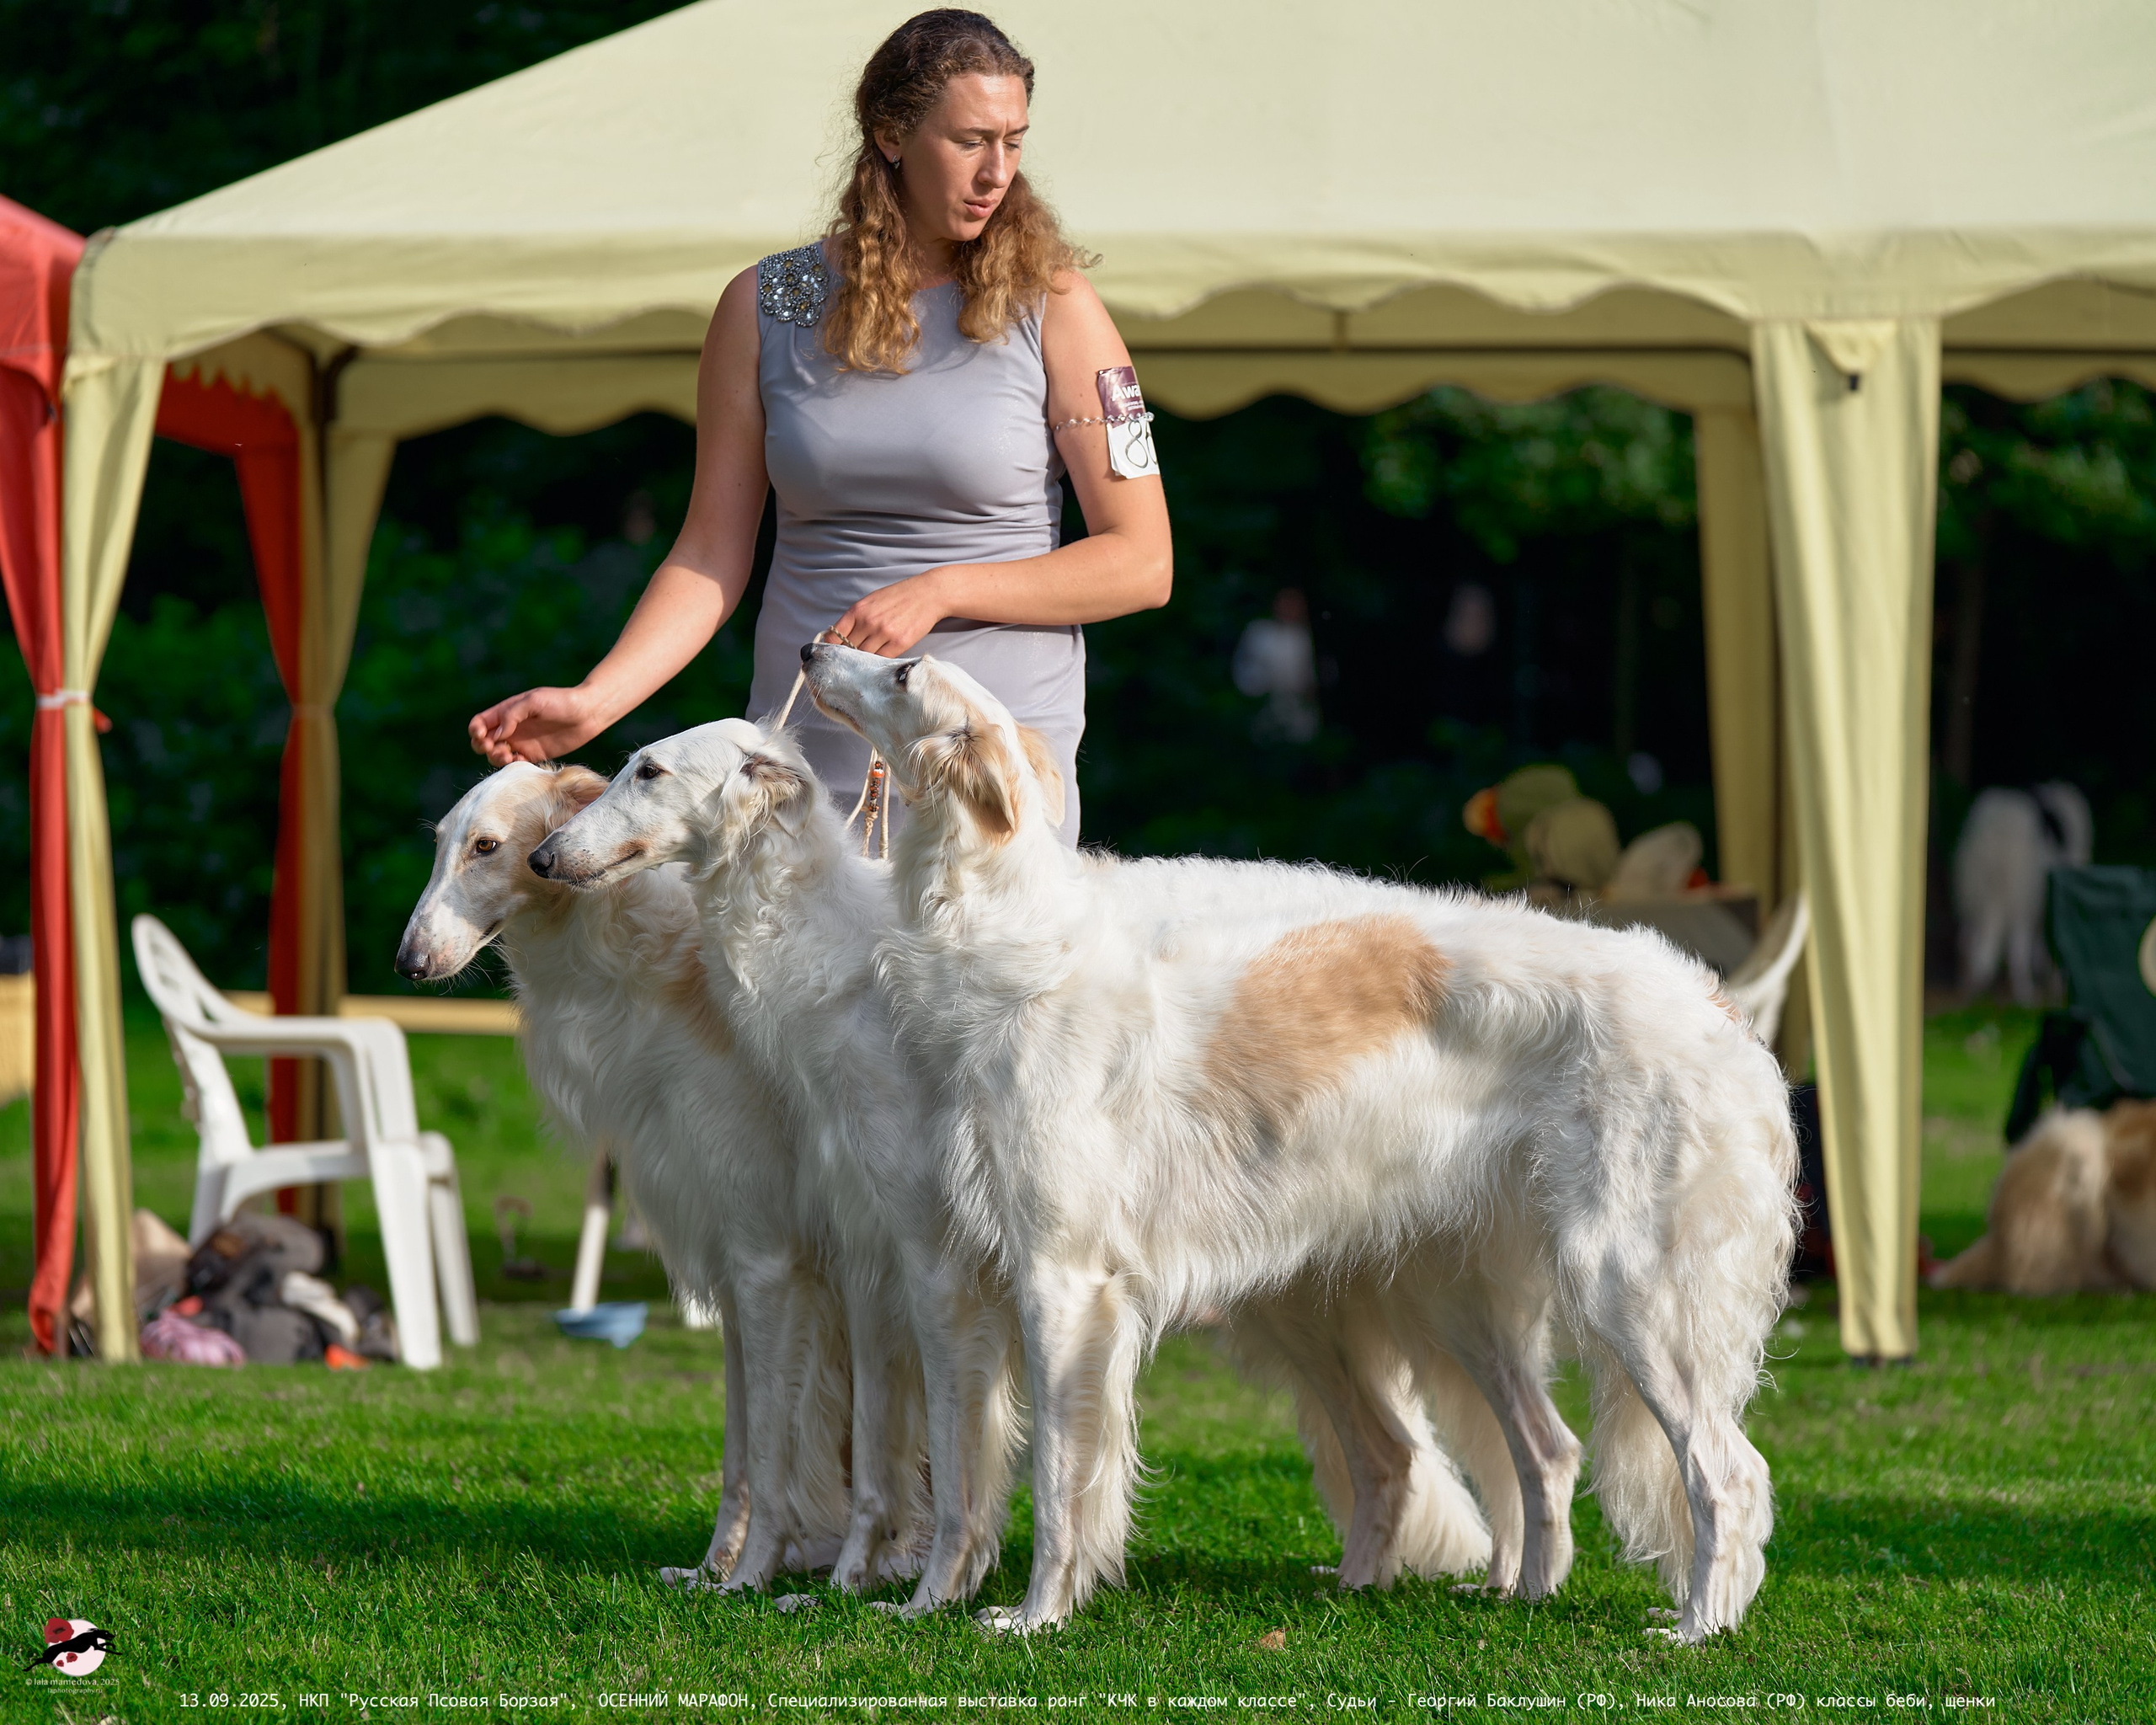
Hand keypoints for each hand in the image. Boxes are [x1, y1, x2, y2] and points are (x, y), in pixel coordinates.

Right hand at [467, 685, 609, 765]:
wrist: (587, 714)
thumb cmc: (560, 701)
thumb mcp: (534, 701)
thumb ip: (512, 715)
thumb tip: (497, 734)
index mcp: (506, 712)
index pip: (480, 723)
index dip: (476, 731)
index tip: (484, 736)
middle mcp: (511, 728)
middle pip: (483, 742)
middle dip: (482, 747)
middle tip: (495, 747)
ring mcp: (521, 742)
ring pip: (496, 755)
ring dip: (496, 757)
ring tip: (509, 755)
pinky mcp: (534, 755)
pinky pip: (515, 764)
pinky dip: (512, 765)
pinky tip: (520, 760)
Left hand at [830, 570, 955, 656]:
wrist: (927, 594)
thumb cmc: (898, 597)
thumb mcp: (871, 601)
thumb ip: (855, 618)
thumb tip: (838, 637)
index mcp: (858, 610)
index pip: (834, 637)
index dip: (831, 649)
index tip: (833, 654)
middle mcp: (869, 622)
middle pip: (848, 650)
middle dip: (847, 657)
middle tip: (849, 663)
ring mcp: (884, 633)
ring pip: (864, 658)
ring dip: (863, 662)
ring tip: (865, 664)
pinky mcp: (900, 643)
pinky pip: (881, 660)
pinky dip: (878, 663)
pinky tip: (878, 662)